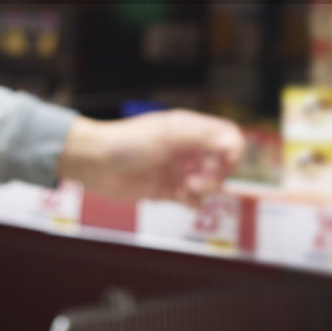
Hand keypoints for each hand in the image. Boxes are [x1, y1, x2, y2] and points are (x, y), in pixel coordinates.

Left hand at [58, 110, 244, 207]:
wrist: (96, 163)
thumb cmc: (129, 141)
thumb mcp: (170, 135)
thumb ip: (204, 138)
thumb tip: (235, 145)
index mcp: (191, 128)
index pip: (228, 137)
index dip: (234, 152)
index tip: (225, 164)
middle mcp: (189, 149)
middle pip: (224, 164)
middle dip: (217, 175)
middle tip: (198, 180)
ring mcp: (180, 170)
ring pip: (212, 184)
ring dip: (205, 189)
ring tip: (184, 188)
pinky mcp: (170, 190)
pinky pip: (195, 200)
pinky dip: (194, 202)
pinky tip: (179, 198)